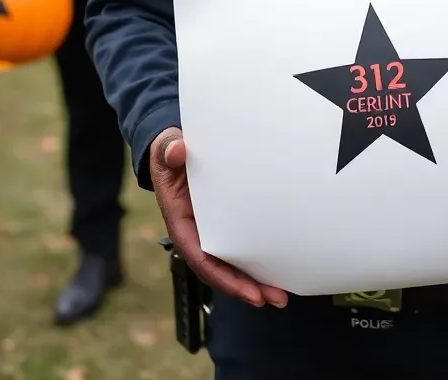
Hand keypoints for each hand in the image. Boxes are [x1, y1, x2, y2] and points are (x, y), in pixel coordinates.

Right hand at [150, 127, 288, 308]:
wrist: (174, 148)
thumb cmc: (170, 152)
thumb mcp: (167, 148)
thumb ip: (169, 150)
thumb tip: (176, 151)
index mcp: (180, 220)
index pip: (200, 257)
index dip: (222, 277)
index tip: (246, 291)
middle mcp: (195, 231)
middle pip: (219, 269)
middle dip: (245, 288)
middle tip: (274, 298)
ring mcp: (210, 229)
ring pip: (231, 263)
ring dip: (254, 281)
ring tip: (280, 295)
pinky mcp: (224, 222)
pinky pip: (238, 247)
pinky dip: (255, 261)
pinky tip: (276, 269)